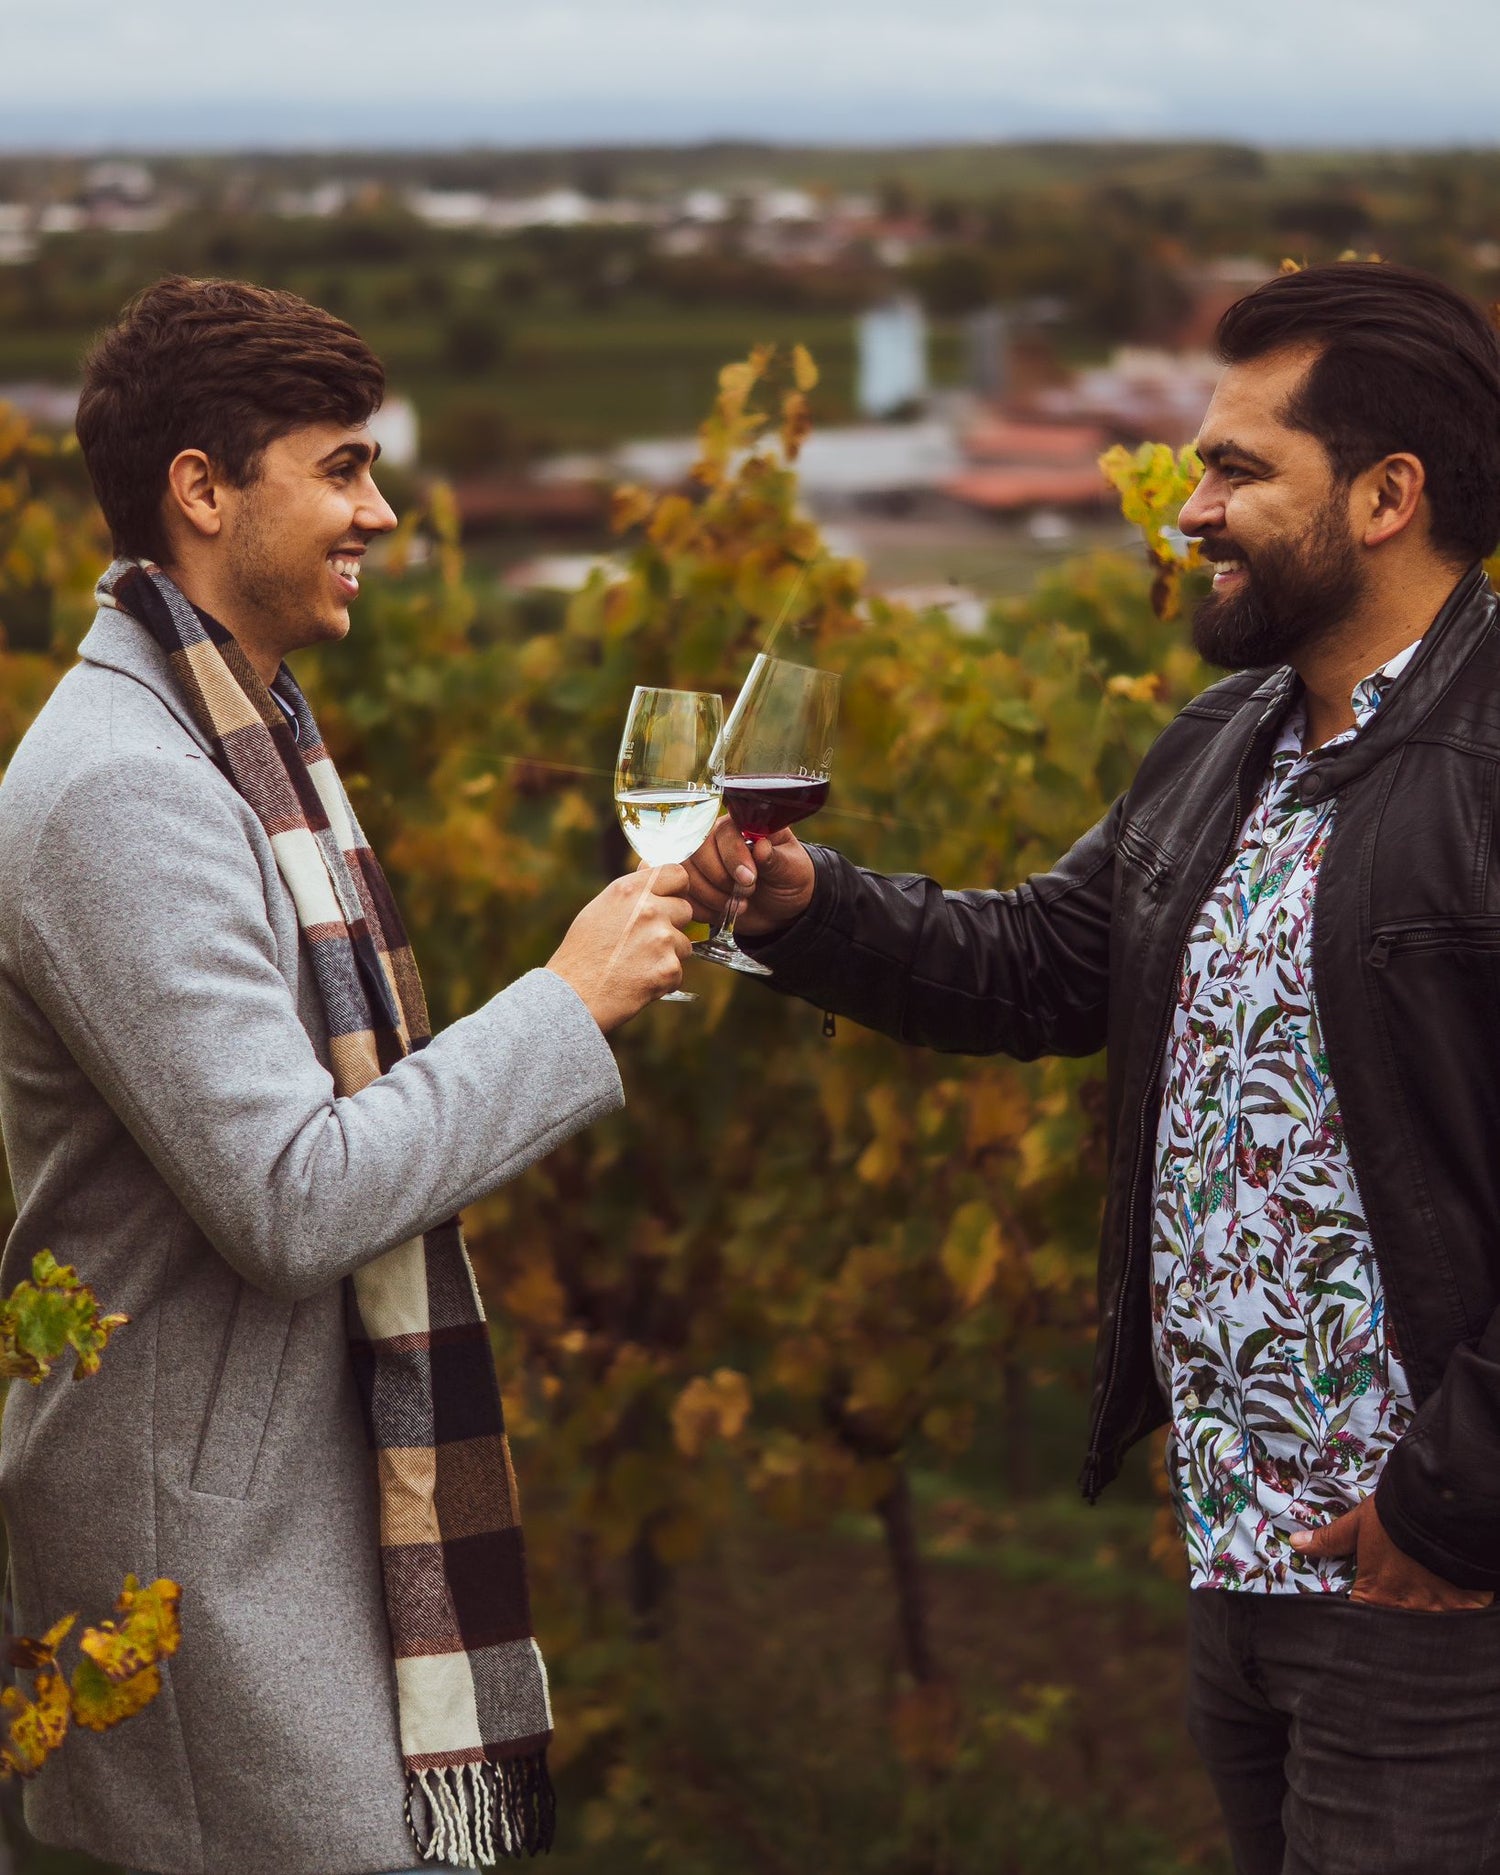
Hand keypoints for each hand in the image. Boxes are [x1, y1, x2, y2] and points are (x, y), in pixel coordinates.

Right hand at [545, 865, 693, 1032]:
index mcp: (629, 890)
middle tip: (644, 943)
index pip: (677, 874)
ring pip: (685, 944)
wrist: (573, 996)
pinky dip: (662, 980)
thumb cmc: (582, 953)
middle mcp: (648, 909)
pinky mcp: (668, 968)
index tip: (669, 900)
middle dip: (672, 926)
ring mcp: (661, 939)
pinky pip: (678, 971)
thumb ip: (631, 890)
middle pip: (685, 909)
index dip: (677, 889)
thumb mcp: (600, 909)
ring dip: (668, 955)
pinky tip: (637, 982)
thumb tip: (649, 865)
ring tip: (636, 965)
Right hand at [681, 816, 815, 938]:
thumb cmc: (788, 878)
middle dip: (722, 879)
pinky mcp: (694, 886)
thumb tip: (762, 848)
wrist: (782, 907)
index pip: (723, 832)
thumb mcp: (791, 868)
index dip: (733, 856)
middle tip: (747, 893)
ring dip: (714, 897)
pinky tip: (724, 911)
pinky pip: (685, 897)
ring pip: (687, 876)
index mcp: (740, 827)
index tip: (750, 878)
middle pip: (697, 852)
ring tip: (740, 904)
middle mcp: (714, 840)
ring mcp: (700, 864)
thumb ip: (777, 858)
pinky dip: (705, 909)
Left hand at [1290, 1496, 1493, 1610]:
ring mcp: (1436, 1612)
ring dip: (1422, 1613)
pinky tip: (1449, 1598)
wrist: (1444, 1508)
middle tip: (1399, 1598)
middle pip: (1394, 1624)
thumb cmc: (1396, 1516)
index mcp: (1376, 1595)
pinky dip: (1453, 1612)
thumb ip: (1330, 1540)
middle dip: (1393, 1615)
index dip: (1361, 1612)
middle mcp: (1404, 1610)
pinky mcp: (1465, 1608)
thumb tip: (1296, 1544)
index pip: (1361, 1617)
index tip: (1364, 1605)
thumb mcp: (1359, 1524)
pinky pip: (1457, 1619)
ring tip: (1424, 1596)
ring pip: (1425, 1624)